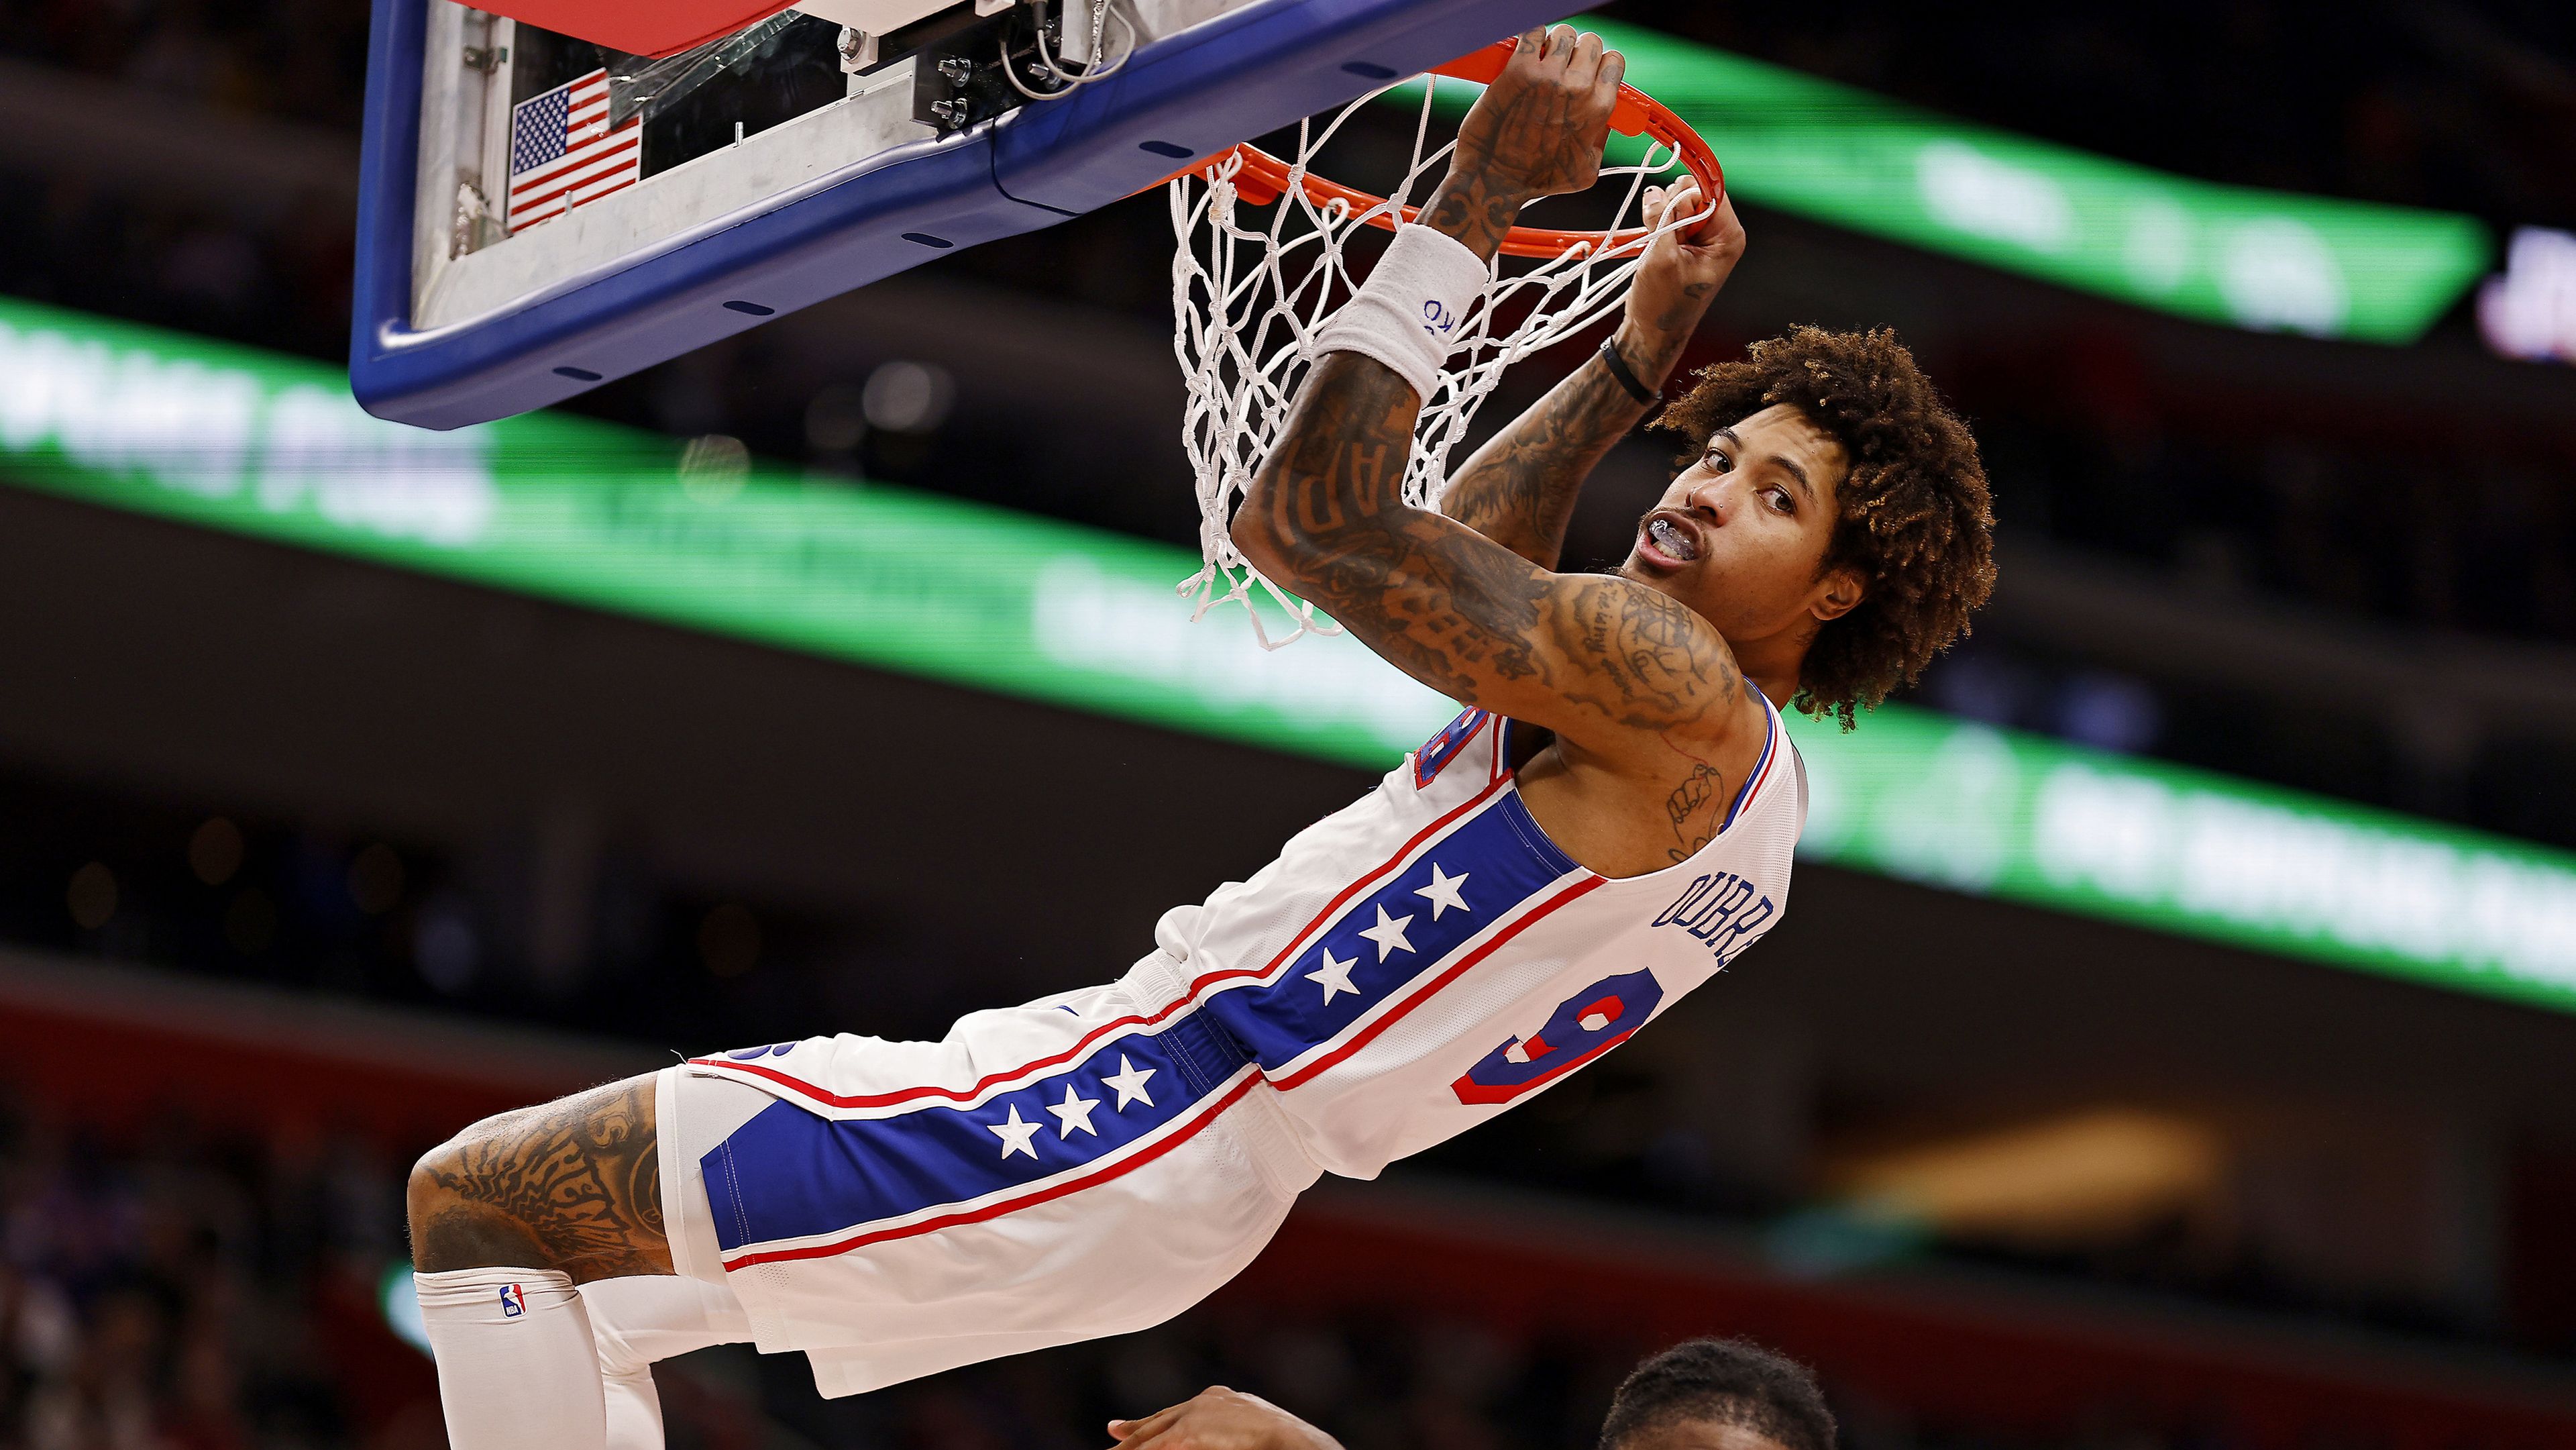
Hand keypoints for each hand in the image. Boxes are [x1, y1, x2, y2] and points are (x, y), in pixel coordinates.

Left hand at [1106, 1386, 1341, 1449]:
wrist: (1292, 1440)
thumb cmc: (1284, 1442)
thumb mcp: (1252, 1433)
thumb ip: (1231, 1433)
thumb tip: (1228, 1440)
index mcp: (1221, 1399)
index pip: (1180, 1411)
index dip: (1158, 1419)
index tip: (1139, 1424)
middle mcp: (1206, 1400)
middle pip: (1162, 1417)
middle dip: (1136, 1427)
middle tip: (1113, 1431)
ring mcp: (1197, 1412)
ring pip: (1154, 1432)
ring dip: (1132, 1445)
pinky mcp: (1190, 1429)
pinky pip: (1156, 1445)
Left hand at [1450, 25, 1624, 202]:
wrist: (1494, 180)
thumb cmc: (1536, 179)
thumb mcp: (1586, 170)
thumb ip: (1601, 139)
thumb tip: (1605, 119)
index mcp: (1599, 108)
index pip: (1614, 62)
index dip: (1600, 65)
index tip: (1585, 73)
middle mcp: (1578, 88)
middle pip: (1590, 43)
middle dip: (1577, 51)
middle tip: (1561, 66)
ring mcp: (1548, 76)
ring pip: (1563, 34)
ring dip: (1553, 44)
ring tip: (1541, 61)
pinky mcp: (1519, 69)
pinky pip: (1533, 32)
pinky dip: (1530, 38)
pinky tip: (1524, 53)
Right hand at [1616, 178, 1744, 387]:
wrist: (1653, 332)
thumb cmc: (1664, 306)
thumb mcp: (1661, 260)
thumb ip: (1661, 220)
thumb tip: (1654, 192)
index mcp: (1728, 236)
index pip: (1710, 190)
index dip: (1685, 197)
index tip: (1671, 218)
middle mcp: (1719, 232)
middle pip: (1692, 191)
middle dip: (1671, 209)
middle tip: (1666, 241)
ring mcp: (1701, 235)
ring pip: (1676, 200)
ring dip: (1660, 218)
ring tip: (1660, 249)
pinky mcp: (1684, 238)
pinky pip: (1667, 214)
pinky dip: (1656, 224)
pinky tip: (1655, 247)